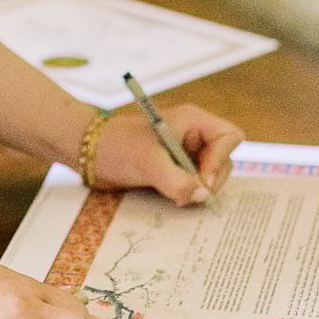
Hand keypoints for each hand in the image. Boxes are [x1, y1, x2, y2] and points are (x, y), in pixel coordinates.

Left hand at [86, 102, 242, 205]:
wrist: (90, 153)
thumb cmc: (117, 147)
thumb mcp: (148, 163)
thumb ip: (178, 181)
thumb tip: (203, 195)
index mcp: (193, 121)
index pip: (229, 137)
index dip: (221, 160)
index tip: (202, 179)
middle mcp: (194, 134)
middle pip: (224, 158)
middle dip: (211, 179)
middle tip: (190, 193)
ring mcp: (186, 151)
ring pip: (211, 174)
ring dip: (199, 188)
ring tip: (178, 196)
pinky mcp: (176, 167)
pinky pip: (195, 182)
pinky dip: (189, 192)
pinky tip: (173, 197)